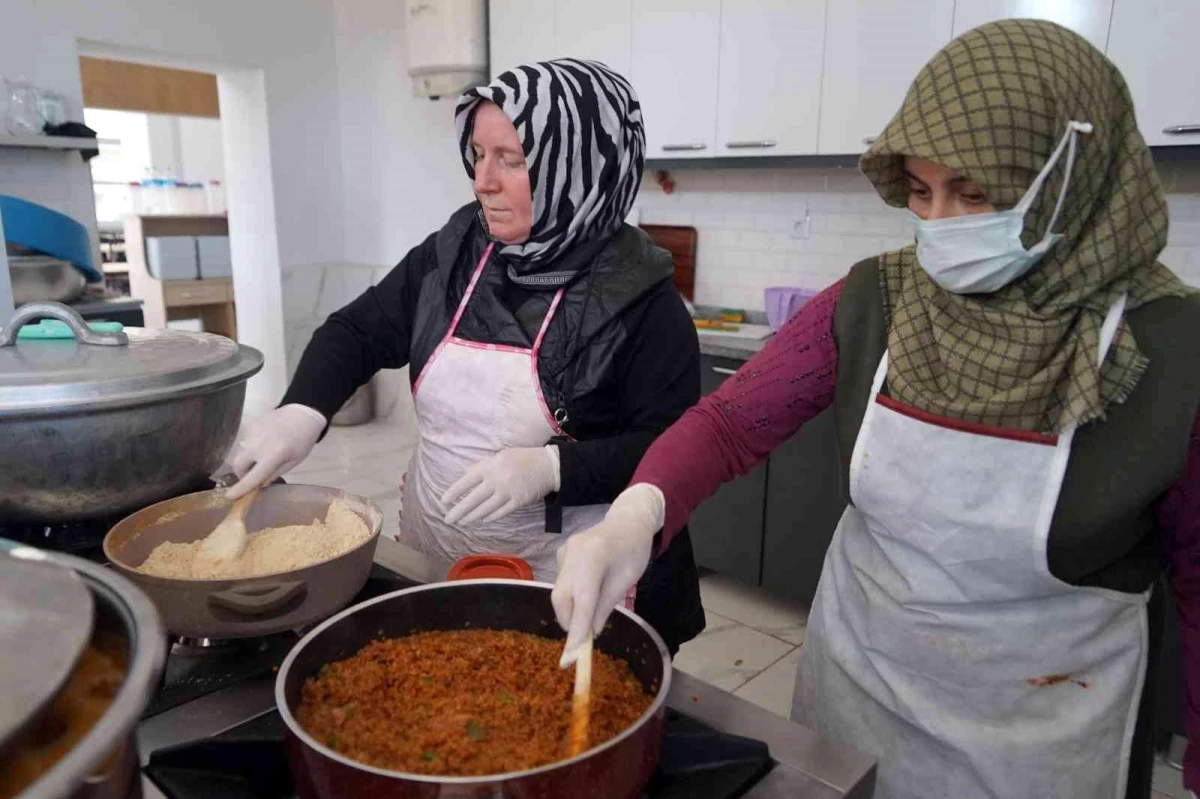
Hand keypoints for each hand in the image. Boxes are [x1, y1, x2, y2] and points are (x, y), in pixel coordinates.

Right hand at [223, 404, 326, 498]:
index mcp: (273, 455)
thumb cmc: (302, 441)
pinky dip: (253, 446)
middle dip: (242, 472)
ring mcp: (253, 432)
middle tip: (253, 474)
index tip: (230, 496)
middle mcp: (259, 444)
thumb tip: (259, 483)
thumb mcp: (293, 462)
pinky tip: (266, 441)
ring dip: (249, 458)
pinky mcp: (251, 425)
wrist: (302, 414)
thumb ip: (274, 473)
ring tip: (265, 453)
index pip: (252, 476)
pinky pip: (246, 441)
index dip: (240, 488)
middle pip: (238, 464)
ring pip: (241, 452)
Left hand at [442, 447, 559, 525]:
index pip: (466, 481)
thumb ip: (482, 465)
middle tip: (447, 520)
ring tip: (461, 522)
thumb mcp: (500, 456)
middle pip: (473, 499)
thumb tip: (465, 474)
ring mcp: (508, 492)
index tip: (443, 502)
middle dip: (458, 511)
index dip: (454, 492)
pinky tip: (481, 520)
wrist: (548, 465)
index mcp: (490, 466)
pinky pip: (500, 512)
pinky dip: (489, 517)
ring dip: (471, 517)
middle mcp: (497, 480)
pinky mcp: (518, 502)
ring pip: (485, 509)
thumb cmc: (522, 458)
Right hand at [552, 483, 663, 664]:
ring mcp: (564, 552)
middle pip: (561, 597)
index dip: (577, 628)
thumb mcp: (625, 581)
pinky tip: (585, 596)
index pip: (582, 599)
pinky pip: (561, 583)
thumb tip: (590, 634)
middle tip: (582, 638)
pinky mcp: (560, 554)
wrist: (627, 522)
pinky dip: (570, 597)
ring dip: (570, 611)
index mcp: (594, 556)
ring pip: (558, 592)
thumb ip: (605, 606)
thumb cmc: (633, 552)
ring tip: (587, 618)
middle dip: (569, 622)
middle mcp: (572, 553)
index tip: (574, 655)